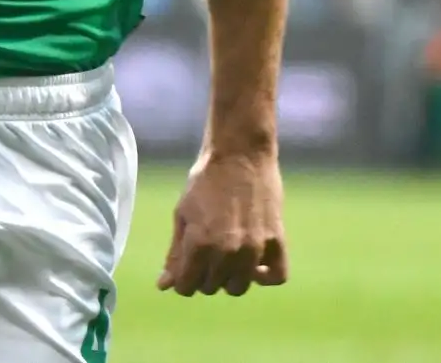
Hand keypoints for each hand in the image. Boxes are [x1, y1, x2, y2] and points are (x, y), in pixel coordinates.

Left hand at [157, 151, 288, 296]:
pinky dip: (265, 277)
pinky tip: (254, 266)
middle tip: (206, 254)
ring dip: (230, 277)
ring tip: (227, 257)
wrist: (240, 152)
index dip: (183, 279)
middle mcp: (227, 252)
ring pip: (239, 286)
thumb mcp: (182, 213)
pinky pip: (276, 276)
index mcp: (199, 244)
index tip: (186, 268)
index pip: (187, 287)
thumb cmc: (205, 180)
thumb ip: (175, 253)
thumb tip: (163, 285)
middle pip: (212, 287)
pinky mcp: (276, 240)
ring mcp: (254, 248)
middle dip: (204, 275)